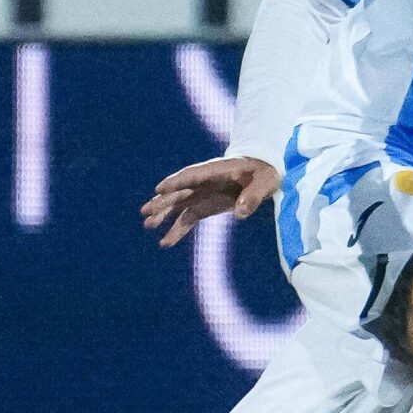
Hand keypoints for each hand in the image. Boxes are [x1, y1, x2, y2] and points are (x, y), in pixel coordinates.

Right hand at [140, 156, 281, 247]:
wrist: (264, 173)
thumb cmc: (265, 173)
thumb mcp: (266, 181)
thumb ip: (254, 195)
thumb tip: (241, 212)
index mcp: (217, 170)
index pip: (193, 175)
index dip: (177, 181)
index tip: (160, 189)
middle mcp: (204, 181)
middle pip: (180, 191)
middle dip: (164, 201)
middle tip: (146, 212)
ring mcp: (202, 194)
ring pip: (179, 204)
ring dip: (164, 215)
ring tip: (148, 225)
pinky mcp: (205, 206)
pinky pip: (187, 218)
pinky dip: (176, 230)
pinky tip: (165, 243)